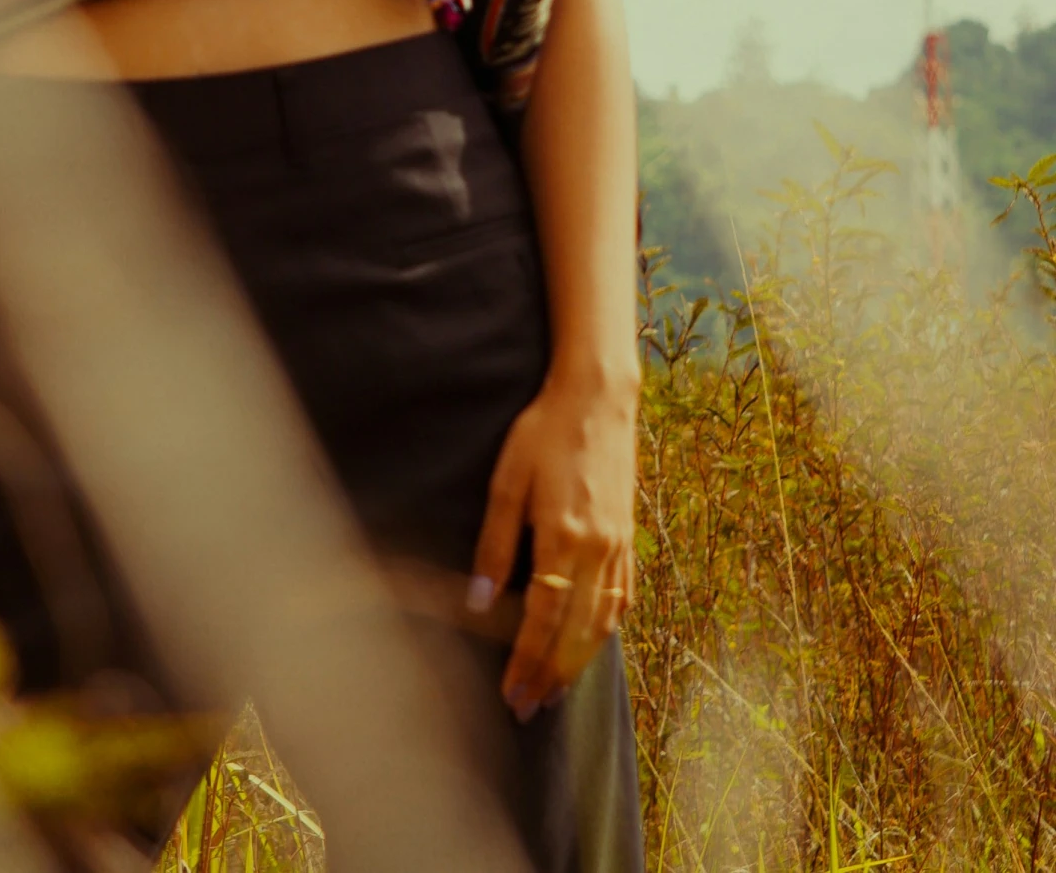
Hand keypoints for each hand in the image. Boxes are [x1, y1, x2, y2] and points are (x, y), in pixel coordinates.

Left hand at [469, 366, 637, 723]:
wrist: (598, 398)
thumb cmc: (543, 433)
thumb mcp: (507, 481)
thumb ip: (495, 544)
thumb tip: (479, 602)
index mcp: (562, 538)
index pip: (542, 620)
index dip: (526, 662)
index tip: (511, 695)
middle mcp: (596, 550)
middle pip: (574, 633)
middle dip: (550, 675)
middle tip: (529, 709)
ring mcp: (618, 545)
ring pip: (602, 622)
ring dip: (579, 662)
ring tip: (557, 689)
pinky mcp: (628, 535)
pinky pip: (621, 596)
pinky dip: (606, 628)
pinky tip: (593, 642)